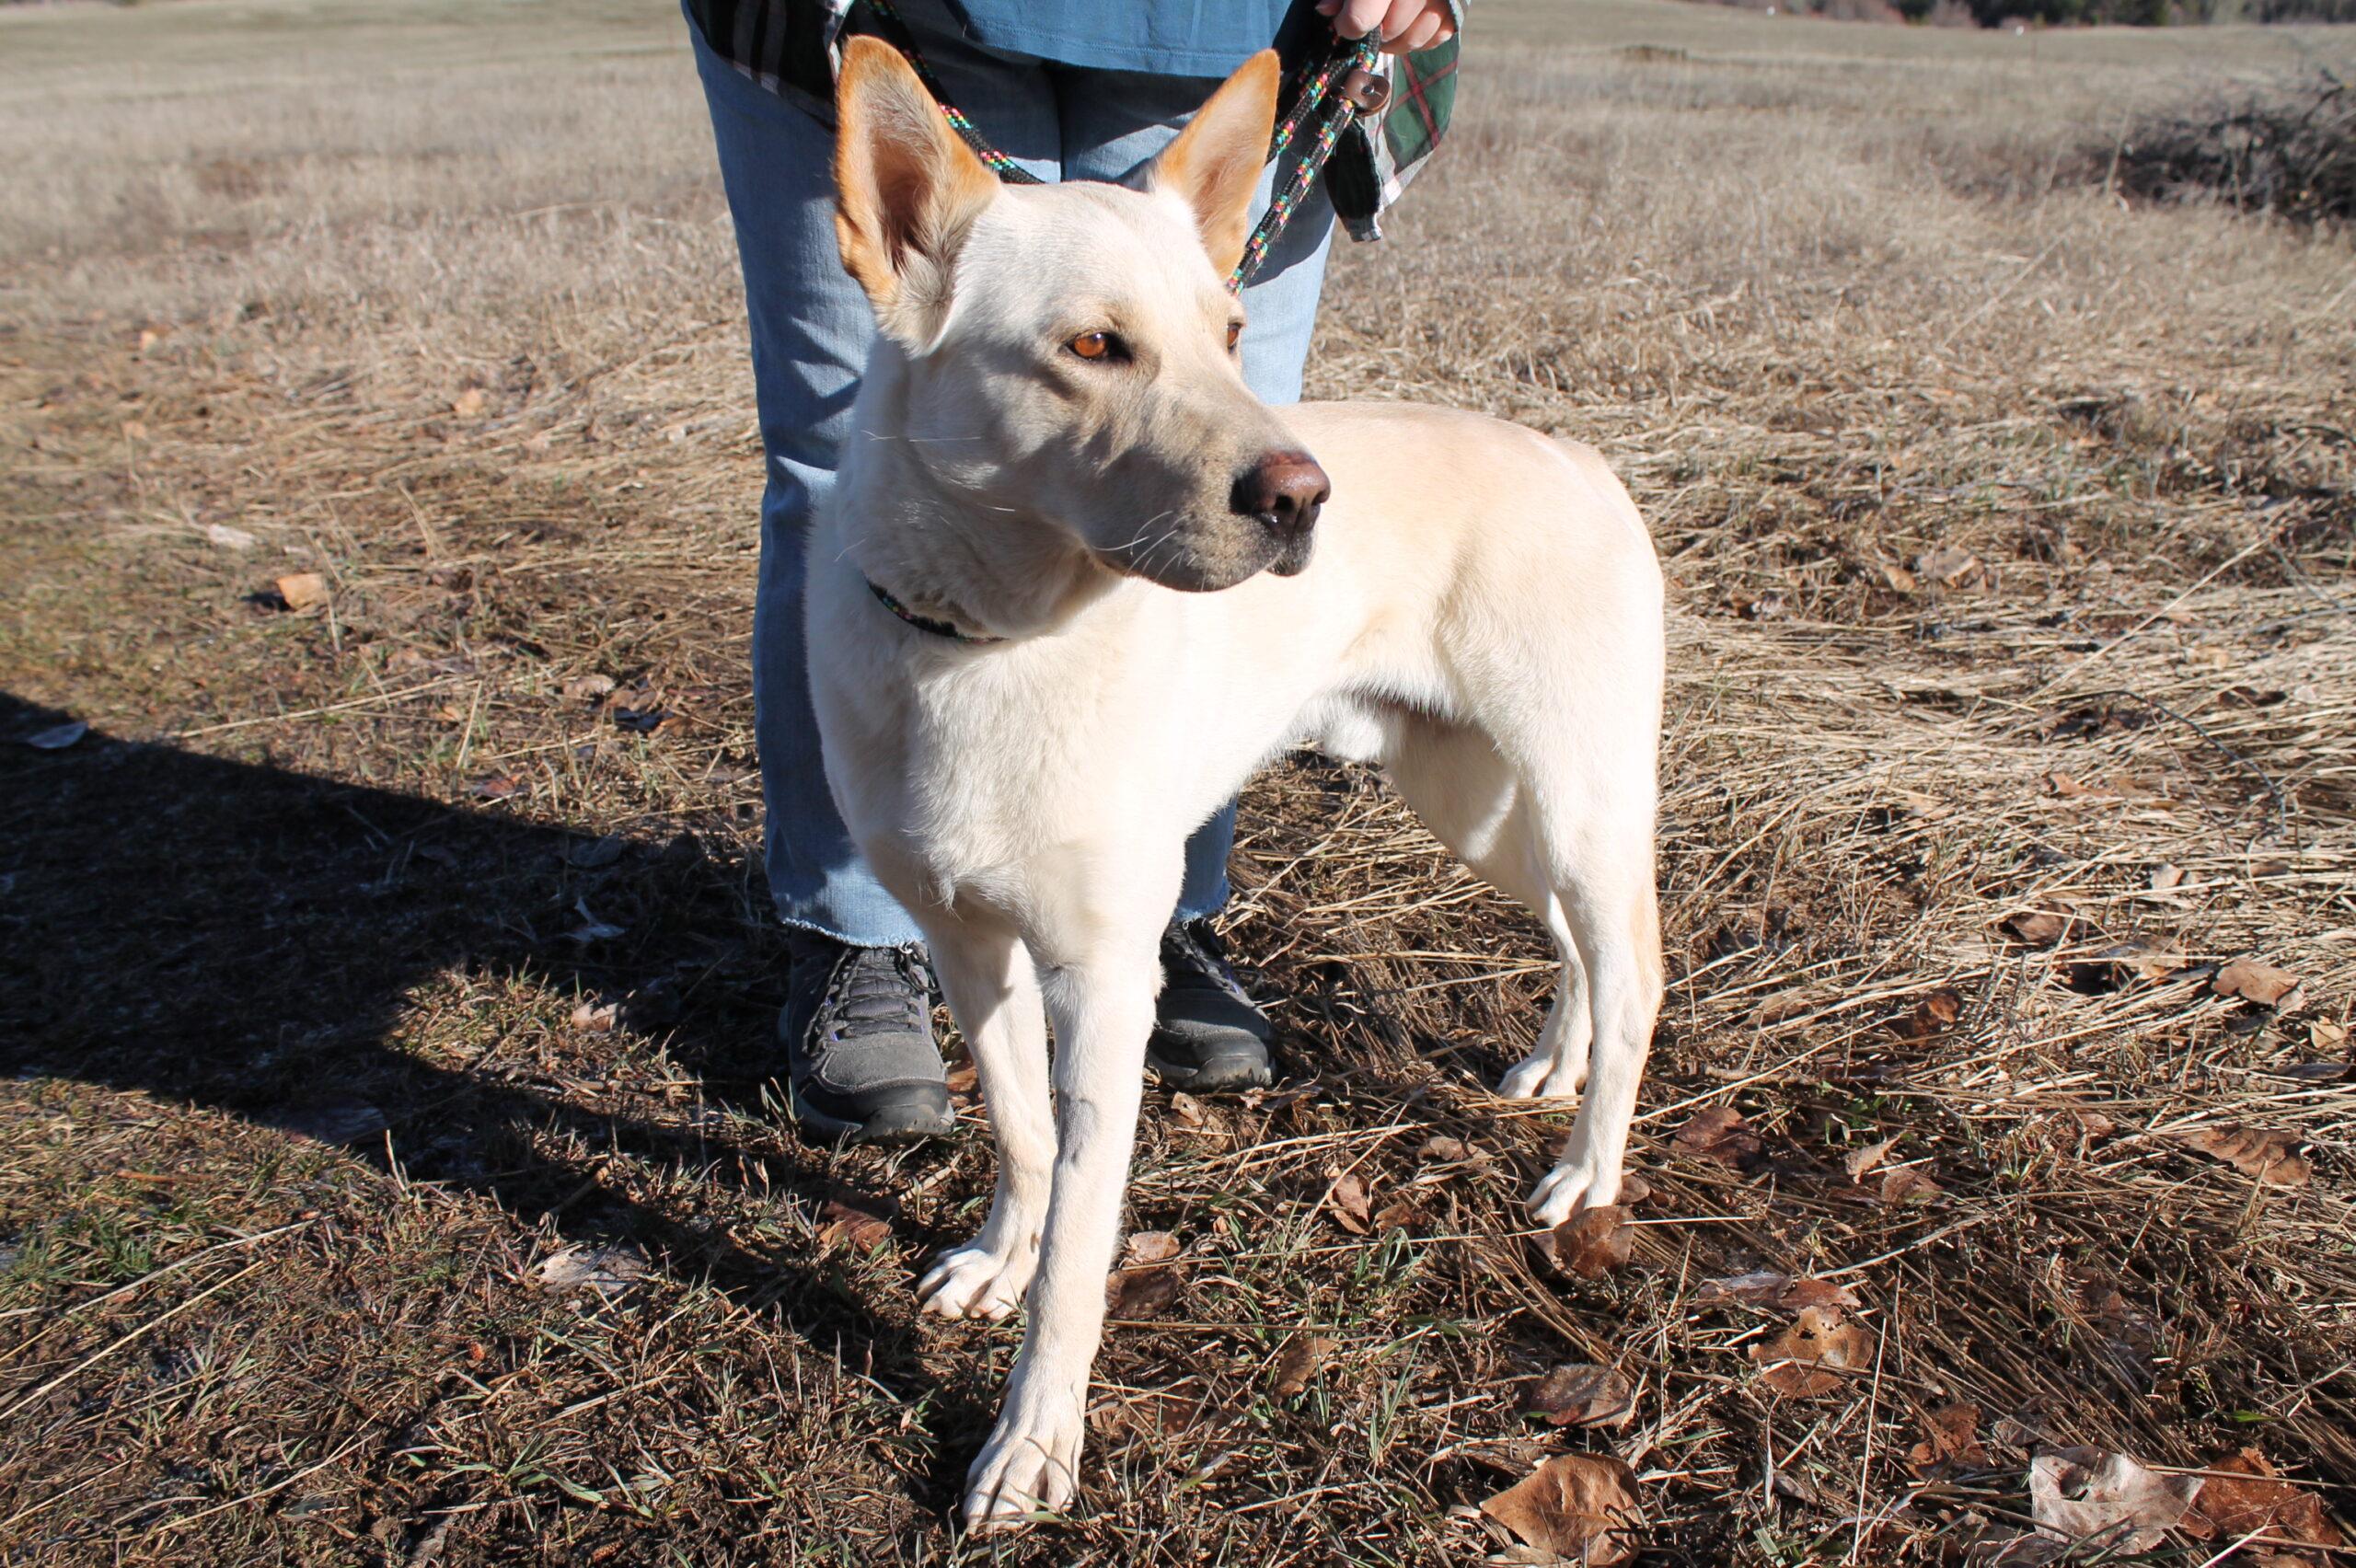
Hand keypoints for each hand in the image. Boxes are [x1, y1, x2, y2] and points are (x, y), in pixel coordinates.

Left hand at [1315, 0, 1455, 54]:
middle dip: (1373, 30)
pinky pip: (1436, 37)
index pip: (1361, 18)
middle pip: (1389, 29)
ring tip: (1384, 23)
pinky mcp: (1458, 7)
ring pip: (1413, 38)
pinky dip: (1418, 36)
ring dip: (1394, 39)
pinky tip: (1407, 22)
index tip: (1343, 18)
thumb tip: (1325, 10)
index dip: (1348, 23)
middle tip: (1366, 18)